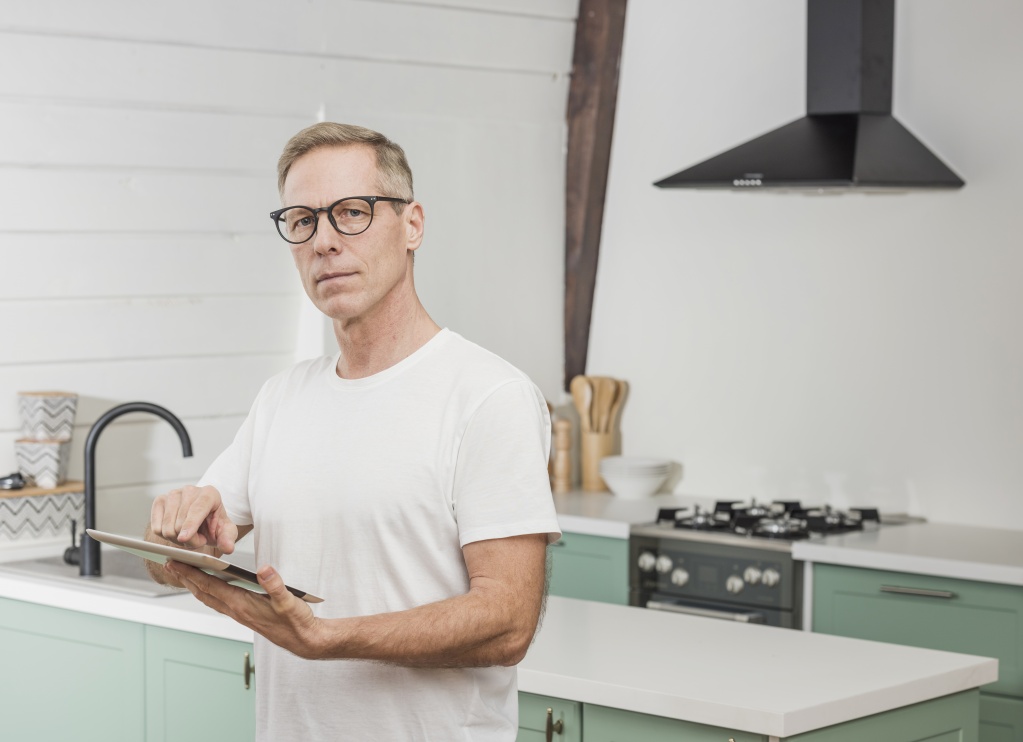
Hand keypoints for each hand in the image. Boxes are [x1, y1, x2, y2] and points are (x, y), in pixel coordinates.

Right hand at [150, 484, 237, 553]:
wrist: (202, 521)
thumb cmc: (214, 525)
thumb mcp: (226, 532)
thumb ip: (228, 539)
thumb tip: (228, 548)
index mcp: (210, 493)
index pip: (198, 508)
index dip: (190, 524)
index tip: (184, 538)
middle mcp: (190, 490)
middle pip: (180, 522)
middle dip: (189, 539)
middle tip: (198, 540)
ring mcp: (173, 494)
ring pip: (167, 526)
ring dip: (176, 539)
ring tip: (188, 536)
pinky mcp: (159, 501)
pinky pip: (156, 527)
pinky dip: (165, 536)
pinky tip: (176, 532)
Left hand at [165, 561, 322, 658]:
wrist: (304, 640)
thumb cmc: (296, 622)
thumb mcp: (289, 601)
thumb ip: (275, 585)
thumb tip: (263, 569)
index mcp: (243, 605)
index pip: (211, 587)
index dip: (192, 574)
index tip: (176, 563)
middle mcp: (237, 610)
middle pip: (204, 592)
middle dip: (186, 578)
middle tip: (169, 564)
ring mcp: (240, 614)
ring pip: (210, 598)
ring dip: (194, 585)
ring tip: (183, 574)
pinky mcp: (245, 615)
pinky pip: (220, 602)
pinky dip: (208, 591)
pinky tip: (209, 587)